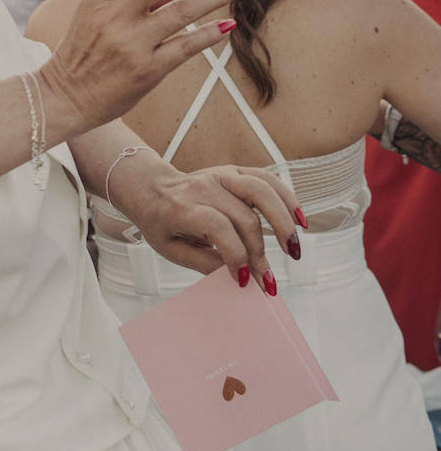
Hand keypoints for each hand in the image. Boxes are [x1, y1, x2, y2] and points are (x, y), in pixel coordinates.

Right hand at [37, 0, 247, 131]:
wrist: (61, 100)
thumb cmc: (80, 56)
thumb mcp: (96, 20)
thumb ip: (135, 2)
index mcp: (96, 0)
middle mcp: (112, 19)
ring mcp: (130, 45)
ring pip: (178, 13)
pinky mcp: (146, 71)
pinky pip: (184, 49)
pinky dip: (207, 36)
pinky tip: (228, 25)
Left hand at [126, 164, 301, 291]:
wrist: (151, 189)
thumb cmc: (161, 222)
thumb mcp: (170, 249)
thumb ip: (203, 262)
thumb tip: (239, 277)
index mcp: (182, 208)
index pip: (217, 226)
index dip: (235, 254)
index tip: (243, 279)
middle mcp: (203, 187)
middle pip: (244, 218)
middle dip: (259, 252)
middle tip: (267, 278)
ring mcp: (221, 175)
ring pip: (262, 192)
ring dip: (283, 222)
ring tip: (293, 250)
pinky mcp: (235, 172)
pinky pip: (268, 179)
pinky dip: (288, 198)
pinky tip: (300, 221)